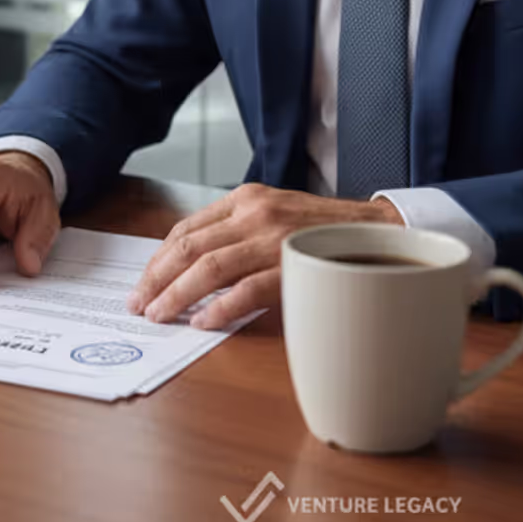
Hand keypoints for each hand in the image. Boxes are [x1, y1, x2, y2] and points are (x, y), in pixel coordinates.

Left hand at [125, 184, 403, 329]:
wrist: (383, 233)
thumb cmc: (325, 232)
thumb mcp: (276, 215)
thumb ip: (238, 231)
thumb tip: (193, 268)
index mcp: (247, 198)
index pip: (187, 228)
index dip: (159, 258)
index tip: (144, 282)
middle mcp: (256, 212)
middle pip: (189, 248)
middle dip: (157, 279)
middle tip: (139, 304)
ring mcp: (275, 238)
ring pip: (209, 268)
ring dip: (177, 296)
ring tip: (159, 316)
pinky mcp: (294, 265)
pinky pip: (246, 291)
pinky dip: (220, 309)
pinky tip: (203, 323)